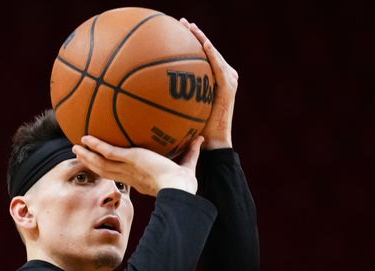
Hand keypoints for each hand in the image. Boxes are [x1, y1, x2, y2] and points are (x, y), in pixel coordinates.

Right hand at [72, 135, 203, 196]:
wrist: (178, 187)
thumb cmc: (184, 182)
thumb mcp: (187, 164)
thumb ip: (192, 151)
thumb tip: (201, 138)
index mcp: (139, 179)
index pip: (120, 174)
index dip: (109, 169)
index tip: (102, 163)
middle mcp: (129, 175)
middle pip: (104, 170)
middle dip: (91, 163)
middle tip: (79, 154)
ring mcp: (127, 168)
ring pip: (101, 163)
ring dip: (87, 156)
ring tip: (75, 148)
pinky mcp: (129, 159)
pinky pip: (107, 152)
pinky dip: (95, 146)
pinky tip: (85, 139)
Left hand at [180, 18, 238, 149]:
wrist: (212, 143)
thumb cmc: (195, 131)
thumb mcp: (181, 110)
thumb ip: (170, 100)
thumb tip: (145, 96)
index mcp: (212, 80)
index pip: (201, 55)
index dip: (190, 41)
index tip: (176, 29)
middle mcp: (221, 76)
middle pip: (207, 50)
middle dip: (195, 34)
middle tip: (181, 22)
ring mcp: (228, 81)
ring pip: (213, 54)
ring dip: (202, 39)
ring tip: (191, 27)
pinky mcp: (229, 88)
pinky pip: (218, 67)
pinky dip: (212, 55)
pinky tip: (203, 44)